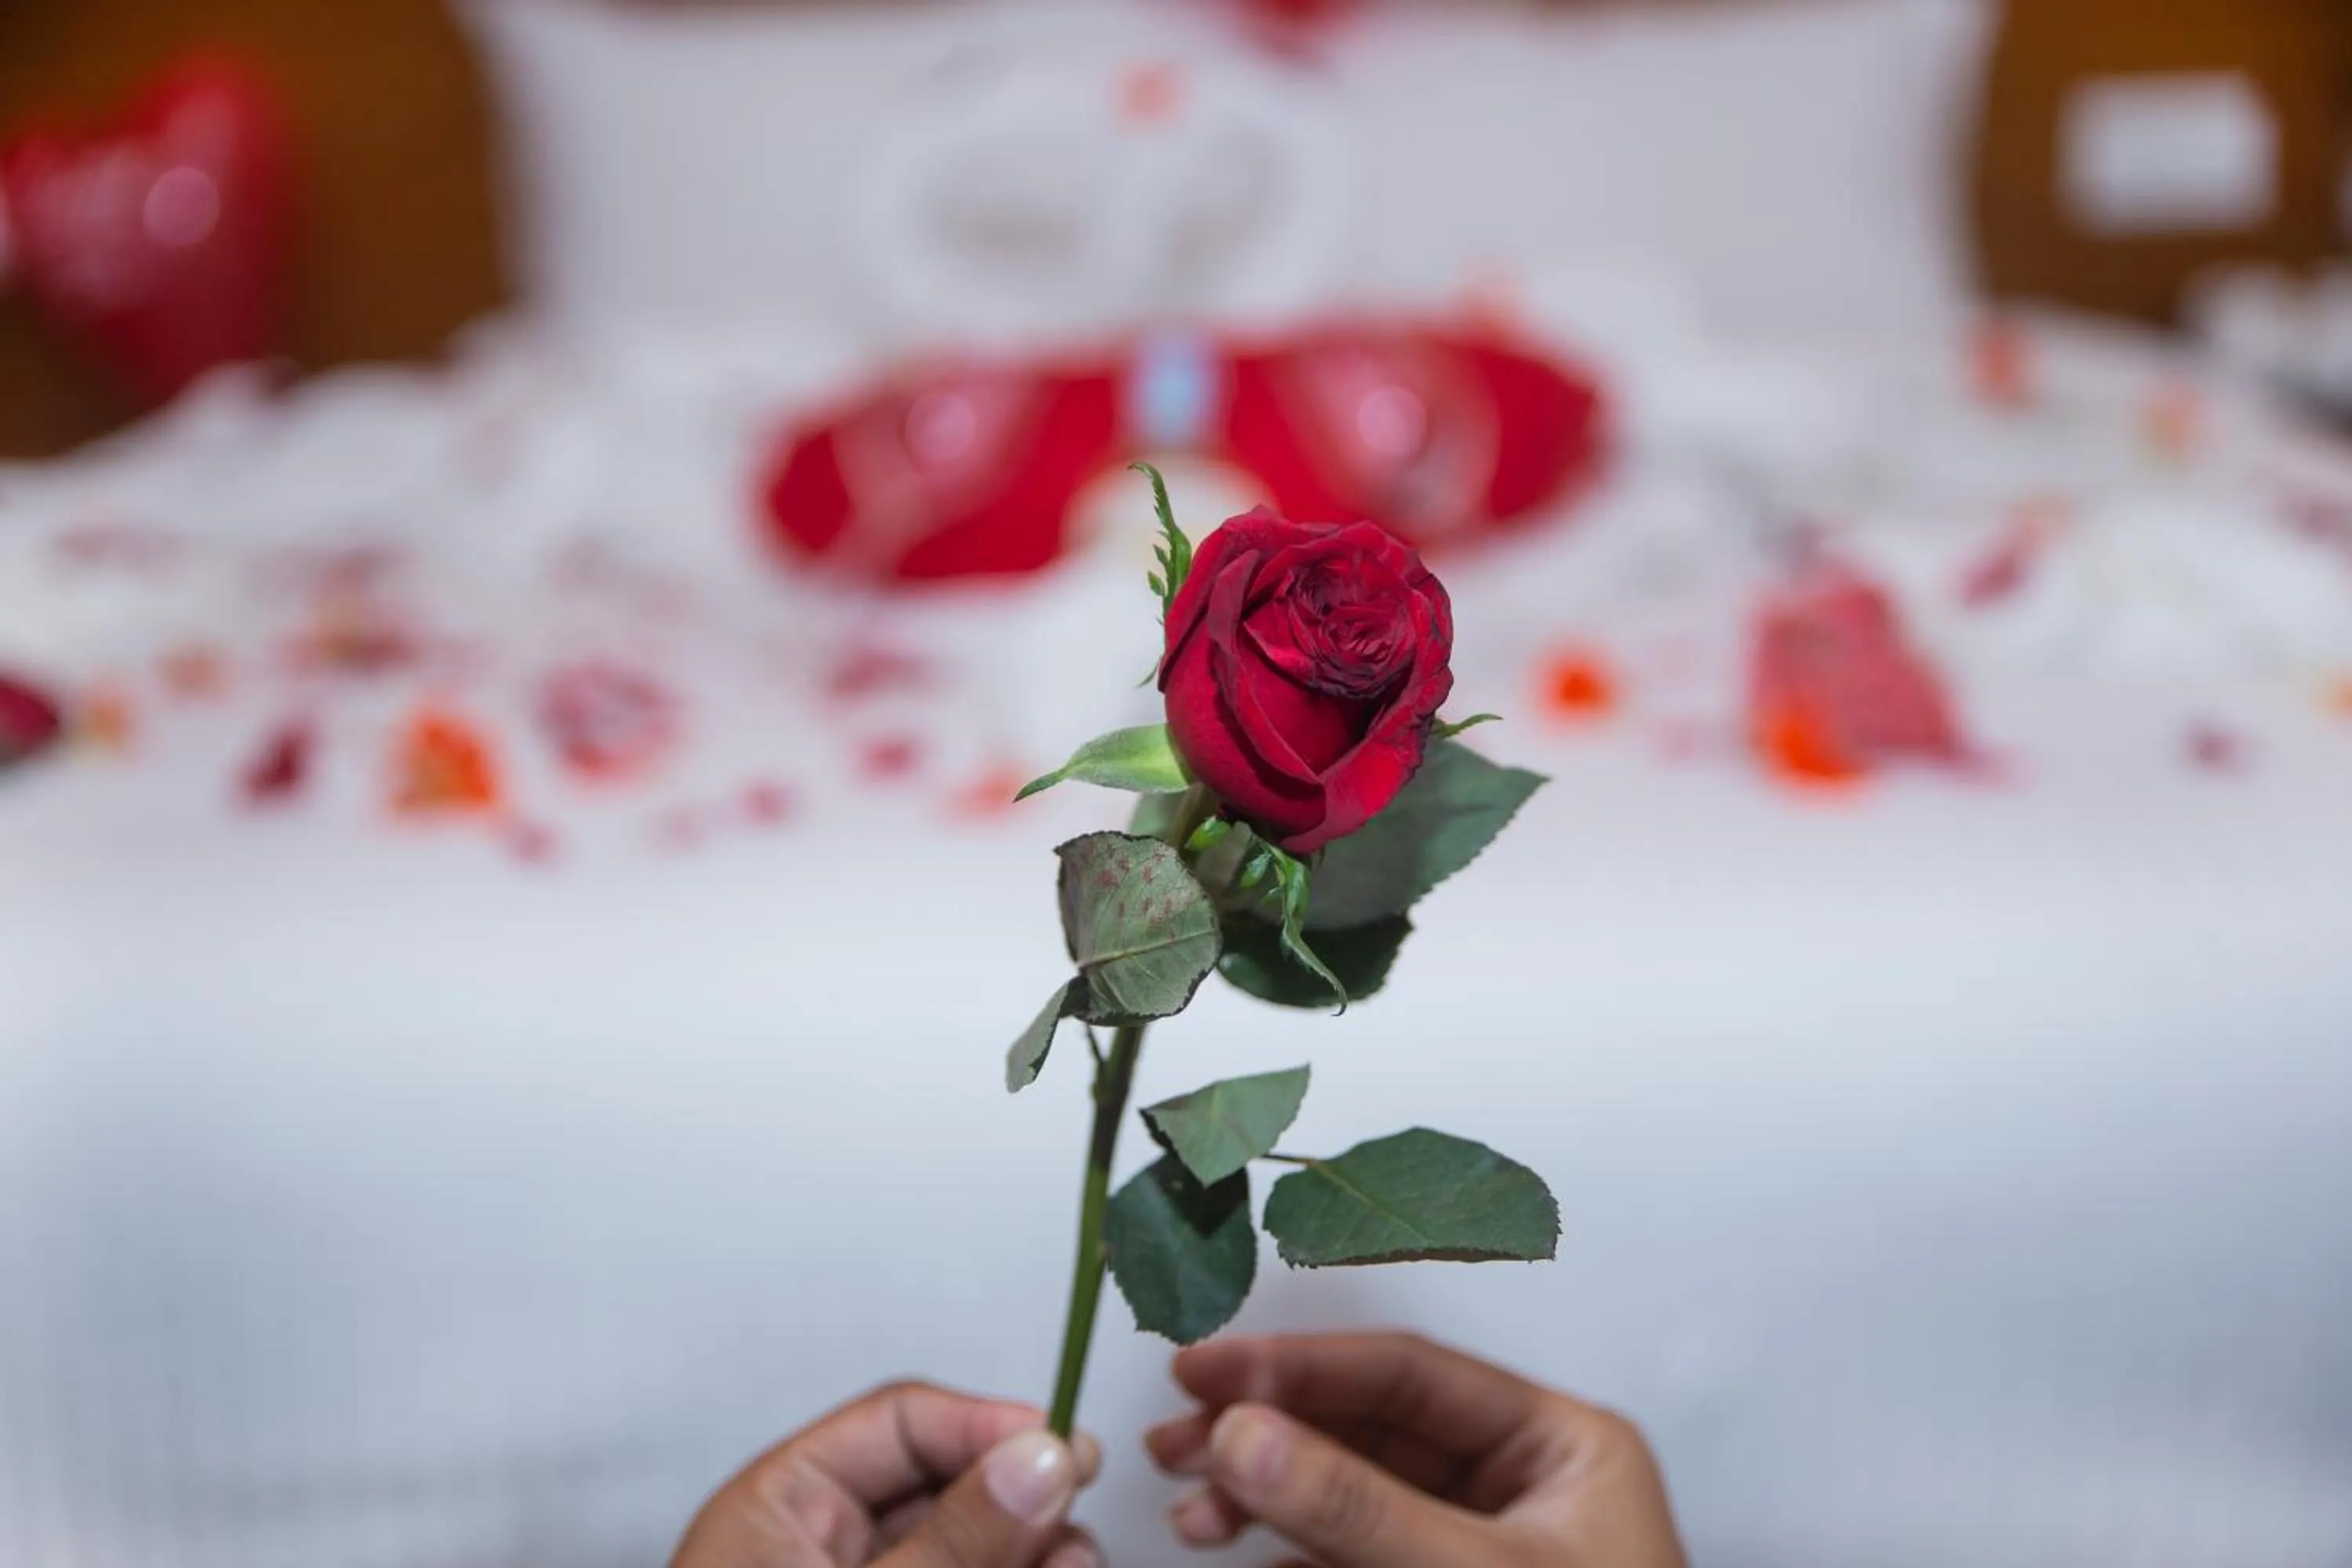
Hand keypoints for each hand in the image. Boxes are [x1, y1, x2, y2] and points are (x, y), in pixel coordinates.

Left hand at [673, 1381, 1101, 1567]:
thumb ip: (950, 1541)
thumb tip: (1037, 1462)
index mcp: (778, 1506)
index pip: (904, 1420)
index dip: (991, 1427)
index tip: (1063, 1450)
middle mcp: (821, 1544)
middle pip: (953, 1484)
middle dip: (1026, 1500)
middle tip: (1073, 1525)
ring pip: (976, 1542)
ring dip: (1036, 1547)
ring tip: (1073, 1566)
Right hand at [1145, 1333, 1685, 1566]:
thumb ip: (1360, 1510)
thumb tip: (1246, 1436)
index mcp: (1564, 1449)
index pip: (1412, 1376)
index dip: (1299, 1366)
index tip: (1208, 1372)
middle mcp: (1522, 1488)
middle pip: (1370, 1430)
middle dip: (1268, 1434)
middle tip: (1178, 1439)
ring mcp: (1481, 1551)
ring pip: (1351, 1498)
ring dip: (1266, 1500)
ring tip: (1192, 1514)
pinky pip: (1353, 1562)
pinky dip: (1290, 1561)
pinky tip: (1239, 1560)